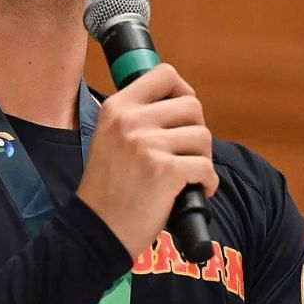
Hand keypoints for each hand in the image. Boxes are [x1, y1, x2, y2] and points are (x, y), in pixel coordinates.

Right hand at [75, 64, 218, 258]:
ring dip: (202, 158)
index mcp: (117, 107)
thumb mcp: (110, 138)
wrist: (96, 230)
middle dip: (195, 130)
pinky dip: (208, 182)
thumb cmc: (109, 188)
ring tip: (187, 175)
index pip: (165, 73)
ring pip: (203, 136)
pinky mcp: (164, 171)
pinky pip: (206, 167)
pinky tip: (196, 191)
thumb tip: (183, 101)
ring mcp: (147, 145)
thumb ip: (138, 117)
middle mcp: (130, 120)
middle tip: (185, 153)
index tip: (183, 114)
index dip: (182, 92)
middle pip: (192, 105)